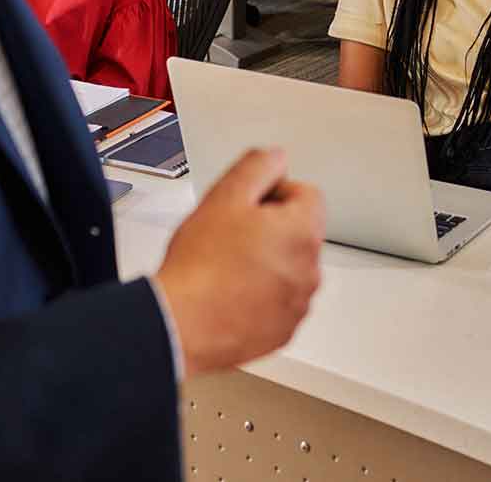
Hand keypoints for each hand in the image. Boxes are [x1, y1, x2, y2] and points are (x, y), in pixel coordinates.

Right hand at [155, 148, 324, 376]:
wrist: (181, 325)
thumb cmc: (200, 267)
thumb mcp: (226, 195)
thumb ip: (258, 166)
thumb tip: (276, 158)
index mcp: (302, 232)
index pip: (307, 194)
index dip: (274, 193)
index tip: (248, 205)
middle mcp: (310, 270)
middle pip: (299, 232)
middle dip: (271, 228)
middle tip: (232, 235)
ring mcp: (298, 305)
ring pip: (289, 268)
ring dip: (268, 262)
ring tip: (227, 266)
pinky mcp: (283, 332)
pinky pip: (280, 302)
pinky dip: (262, 296)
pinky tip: (231, 293)